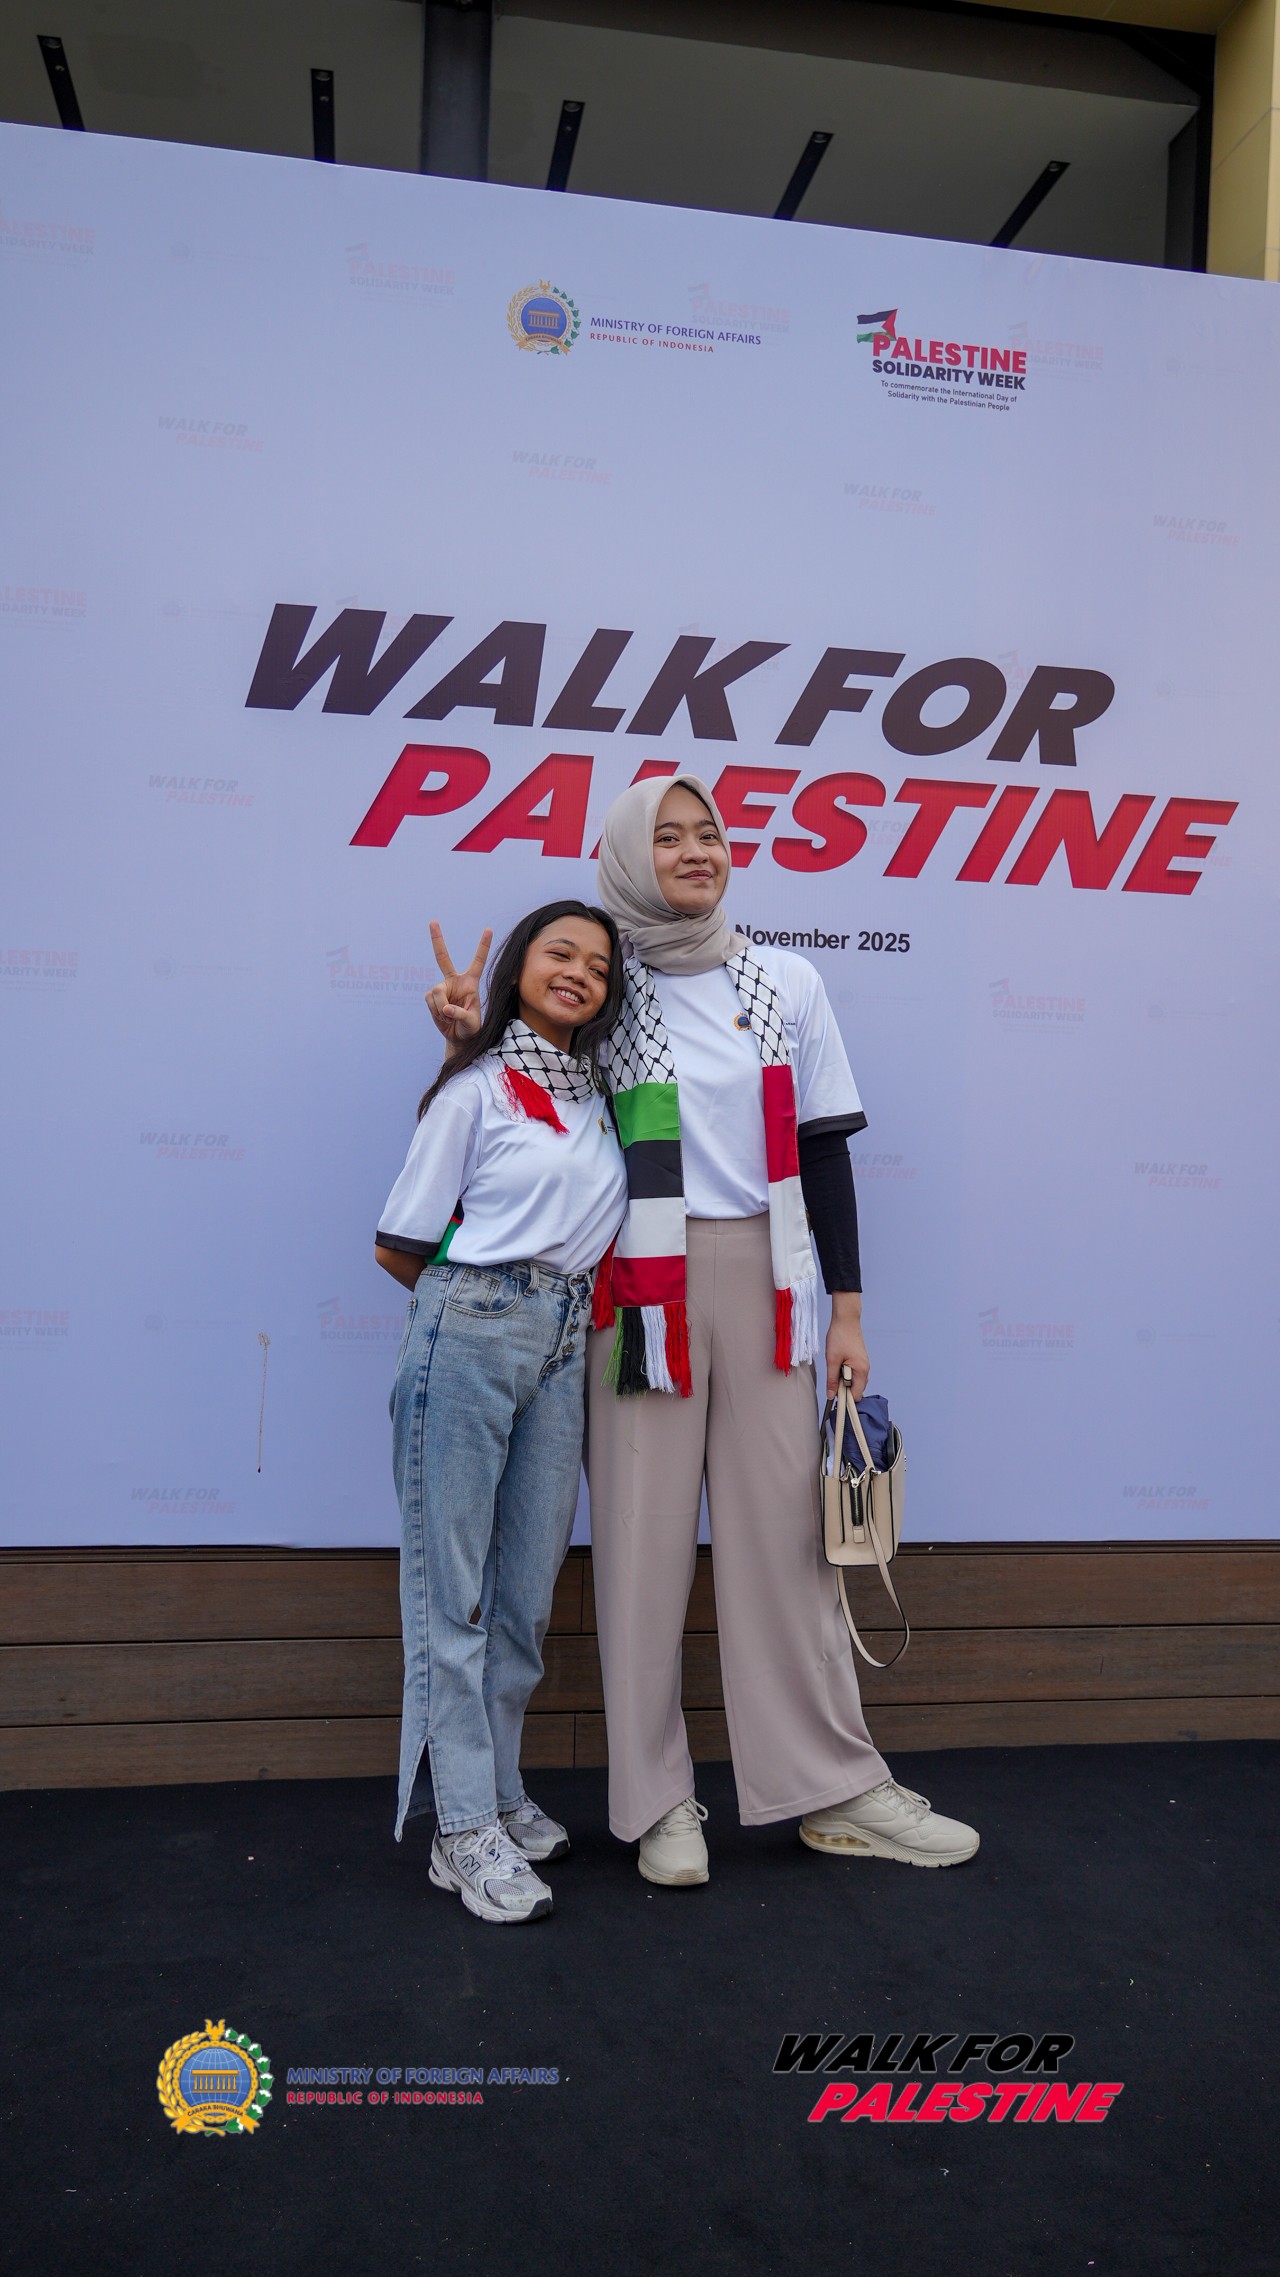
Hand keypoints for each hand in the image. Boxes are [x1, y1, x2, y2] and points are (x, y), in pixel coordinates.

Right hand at [425, 920, 490, 1051]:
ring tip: (449, 1017)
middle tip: (432, 921)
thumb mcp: (471, 1023)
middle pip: (443, 958)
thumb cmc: (470, 1028)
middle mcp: (455, 981)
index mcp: (470, 982)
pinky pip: (430, 1001)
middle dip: (437, 939)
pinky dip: (435, 1011)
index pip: (478, 961)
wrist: (459, 1037)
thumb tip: (445, 1008)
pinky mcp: (431, 996)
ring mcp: (442, 988)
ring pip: (436, 991)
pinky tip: (442, 1017)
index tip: (489, 929)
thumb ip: (460, 1014)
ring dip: (441, 1007)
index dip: (483, 946)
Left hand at [826, 1292, 868, 1400]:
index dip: (845, 1398)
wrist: (846, 1319)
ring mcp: (863, 1364)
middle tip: (832, 1377)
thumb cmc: (840, 1337)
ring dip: (843, 1379)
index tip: (834, 1394)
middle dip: (844, 1388)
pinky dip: (845, 1372)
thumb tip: (831, 1395)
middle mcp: (865, 1369)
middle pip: (856, 1389)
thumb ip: (832, 1380)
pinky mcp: (859, 1360)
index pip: (857, 1395)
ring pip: (854, 1381)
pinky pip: (853, 1372)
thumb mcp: (832, 1360)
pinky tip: (838, 1363)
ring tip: (834, 1367)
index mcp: (862, 1371)